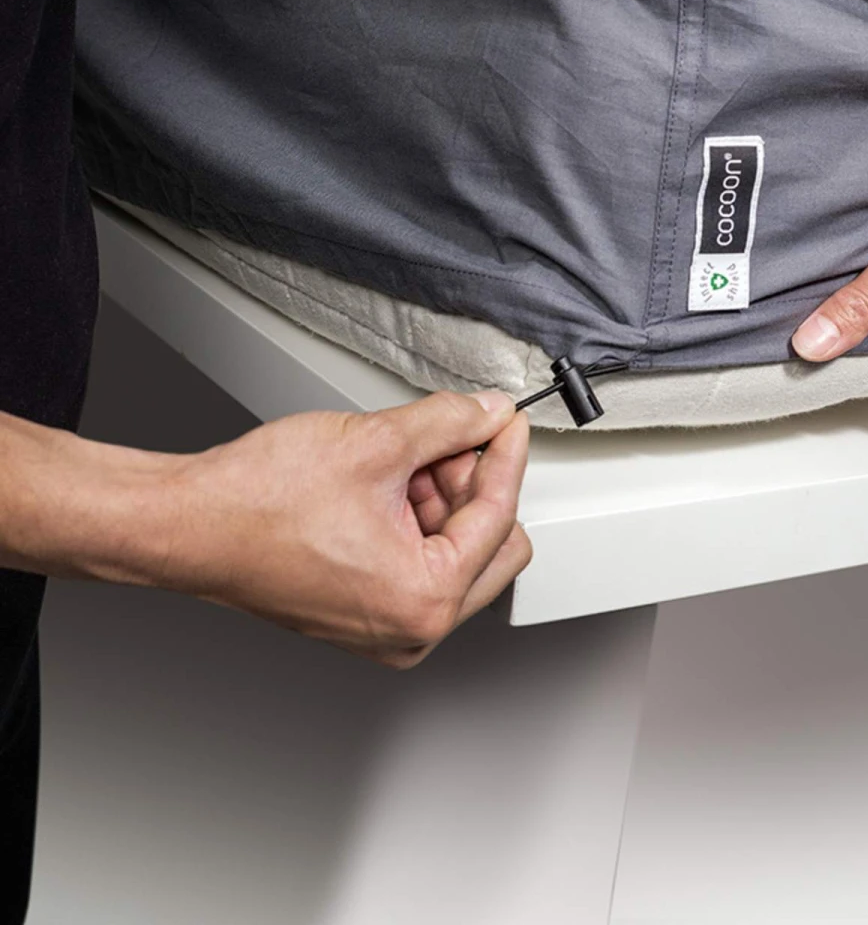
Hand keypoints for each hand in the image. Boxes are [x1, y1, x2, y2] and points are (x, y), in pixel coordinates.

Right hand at [169, 391, 531, 667]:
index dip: (505, 454)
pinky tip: (387, 483)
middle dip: (471, 484)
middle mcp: (411, 630)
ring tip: (399, 460)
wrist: (187, 524)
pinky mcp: (365, 614)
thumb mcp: (377, 442)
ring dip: (441, 498)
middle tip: (445, 440)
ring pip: (458, 552)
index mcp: (425, 599)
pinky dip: (415, 520)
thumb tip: (487, 414)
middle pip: (492, 544)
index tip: (505, 419)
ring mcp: (387, 629)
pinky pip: (420, 564)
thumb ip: (450, 423)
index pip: (500, 515)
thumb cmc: (257, 502)